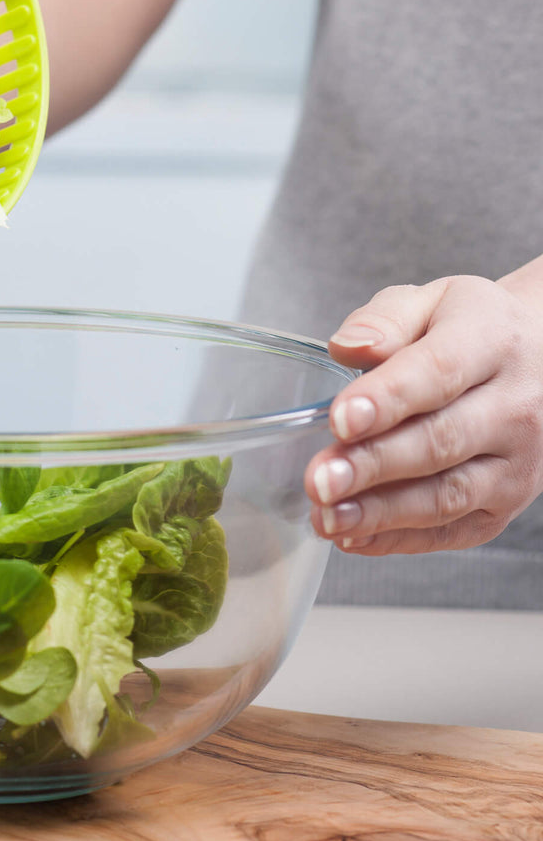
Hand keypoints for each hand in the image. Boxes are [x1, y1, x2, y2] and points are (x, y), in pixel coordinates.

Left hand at [306, 275, 542, 555]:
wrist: (535, 359)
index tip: (340, 419)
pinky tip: (352, 536)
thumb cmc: (464, 329)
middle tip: (319, 480)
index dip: (387, 399)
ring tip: (326, 515)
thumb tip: (348, 347)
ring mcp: (517, 462)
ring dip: (381, 512)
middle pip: (440, 441)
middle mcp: (515, 407)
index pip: (438, 372)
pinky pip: (454, 531)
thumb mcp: (428, 301)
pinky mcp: (506, 504)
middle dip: (373, 465)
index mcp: (491, 342)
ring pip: (448, 495)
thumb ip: (384, 320)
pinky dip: (400, 539)